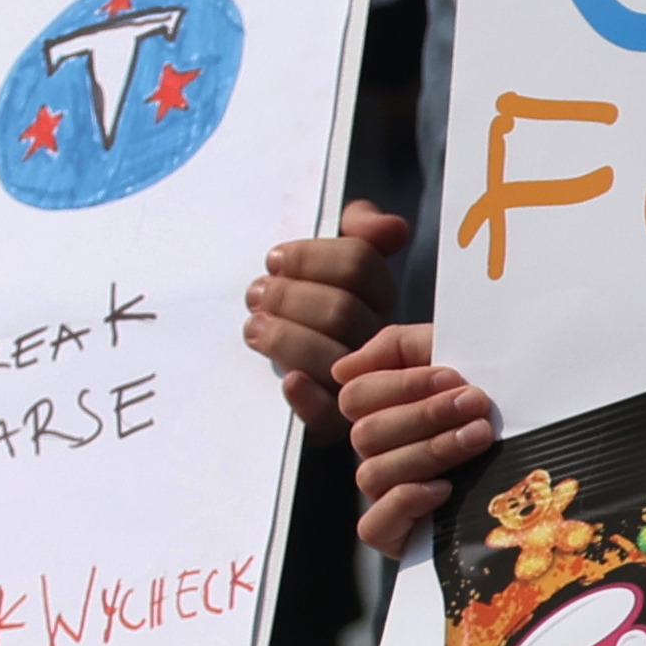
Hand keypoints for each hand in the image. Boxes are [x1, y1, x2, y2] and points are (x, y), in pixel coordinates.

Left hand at [245, 203, 412, 434]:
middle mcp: (375, 337)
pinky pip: (329, 416)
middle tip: (256, 293)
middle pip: (343, 312)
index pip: (358, 265)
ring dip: (288, 339)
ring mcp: (357, 380)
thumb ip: (359, 225)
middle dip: (291, 298)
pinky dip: (308, 399)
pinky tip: (287, 380)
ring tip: (254, 325)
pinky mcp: (331, 421)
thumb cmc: (304, 285)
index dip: (312, 259)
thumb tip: (391, 231)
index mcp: (377, 294)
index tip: (273, 260)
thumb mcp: (332, 244)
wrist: (276, 326)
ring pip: (334, 359)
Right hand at [337, 321, 493, 559]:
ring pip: (373, 473)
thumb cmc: (492, 405)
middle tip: (477, 405)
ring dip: (429, 451)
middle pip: (366, 433)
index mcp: (382, 411)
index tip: (452, 377)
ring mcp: (384, 495)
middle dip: (426, 415)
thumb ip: (401, 347)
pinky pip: (373, 525)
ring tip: (479, 438)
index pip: (356, 395)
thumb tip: (343, 368)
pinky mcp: (396, 535)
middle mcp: (377, 453)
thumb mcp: (454, 361)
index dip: (402, 384)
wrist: (545, 458)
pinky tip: (445, 488)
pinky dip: (406, 502)